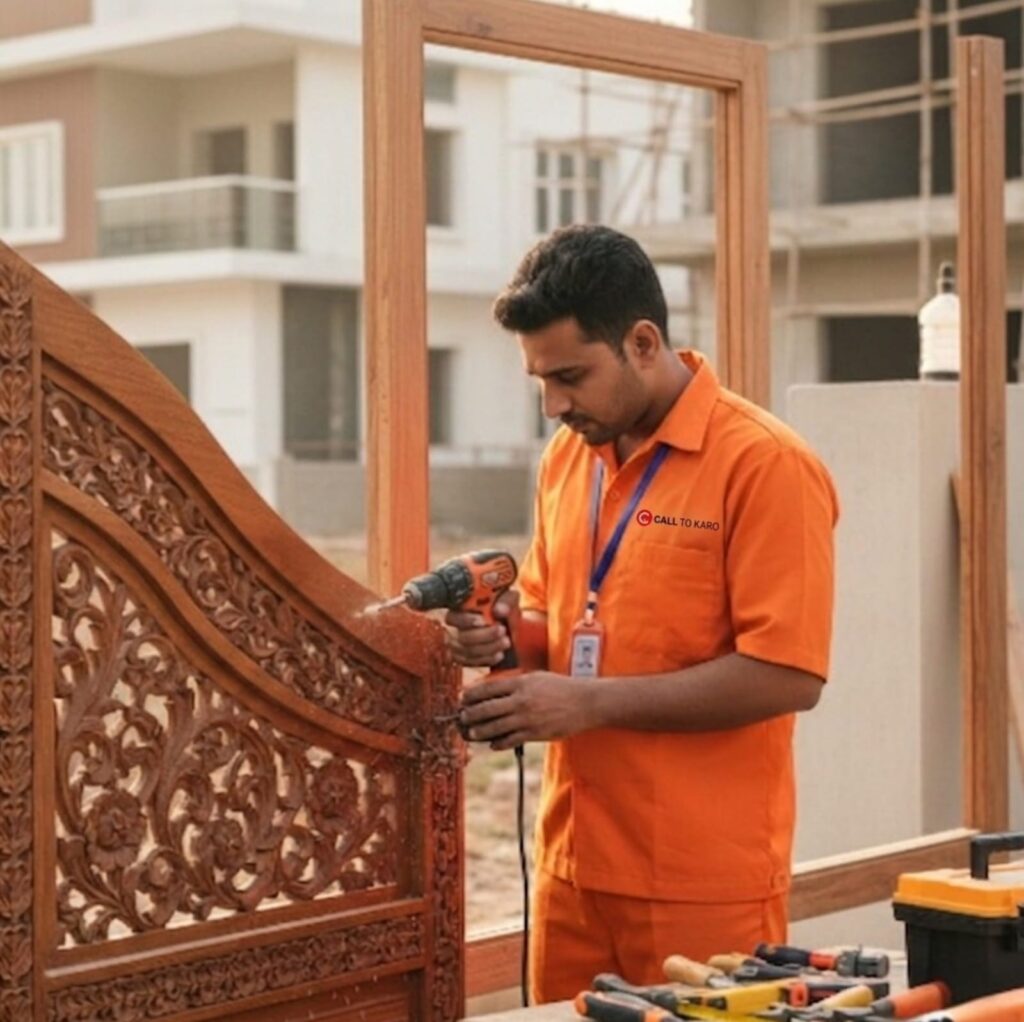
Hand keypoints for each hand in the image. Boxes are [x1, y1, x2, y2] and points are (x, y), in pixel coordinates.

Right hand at [444, 589, 519, 667]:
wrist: (508, 624)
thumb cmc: (503, 607)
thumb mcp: (508, 598)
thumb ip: (505, 601)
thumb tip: (500, 610)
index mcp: (460, 610)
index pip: (453, 617)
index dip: (466, 620)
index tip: (483, 620)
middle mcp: (455, 628)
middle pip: (462, 637)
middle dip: (484, 635)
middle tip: (502, 630)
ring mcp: (458, 645)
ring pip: (468, 652)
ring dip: (488, 648)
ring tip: (506, 642)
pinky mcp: (465, 658)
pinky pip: (471, 663)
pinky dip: (487, 659)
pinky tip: (499, 654)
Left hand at [459, 671, 595, 749]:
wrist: (584, 703)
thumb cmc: (561, 687)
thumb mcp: (537, 677)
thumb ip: (516, 683)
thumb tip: (495, 689)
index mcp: (520, 684)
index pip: (488, 689)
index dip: (471, 694)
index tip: (462, 698)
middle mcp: (520, 701)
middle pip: (486, 709)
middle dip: (470, 715)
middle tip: (462, 717)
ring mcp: (526, 719)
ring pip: (495, 728)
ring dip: (479, 731)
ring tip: (471, 733)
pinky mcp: (534, 734)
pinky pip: (510, 740)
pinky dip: (498, 743)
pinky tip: (492, 744)